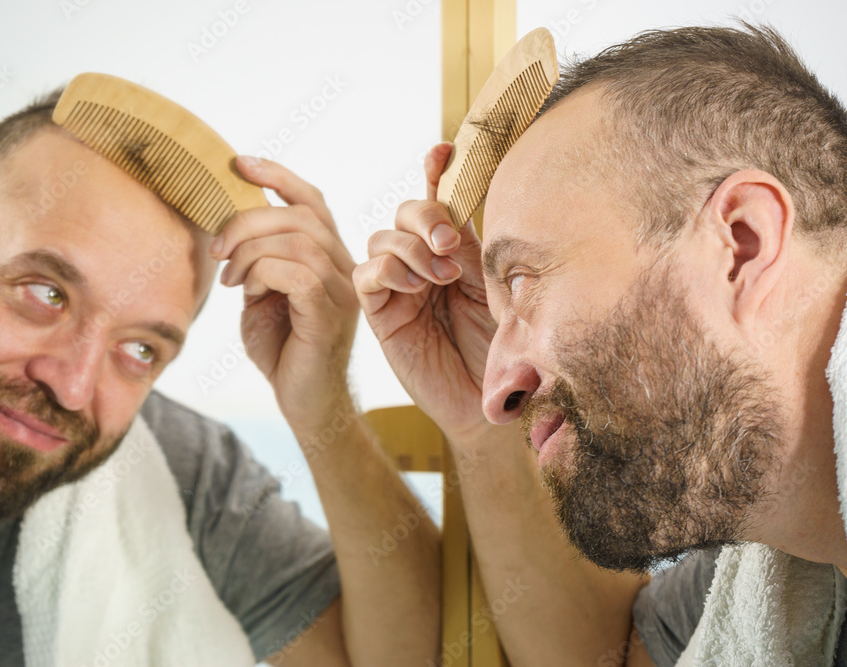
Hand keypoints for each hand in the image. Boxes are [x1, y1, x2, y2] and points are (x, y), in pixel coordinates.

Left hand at [211, 157, 358, 434]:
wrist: (306, 403)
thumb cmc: (282, 350)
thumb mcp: (262, 294)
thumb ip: (257, 260)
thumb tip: (229, 228)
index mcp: (328, 256)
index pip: (311, 200)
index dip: (277, 175)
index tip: (238, 163)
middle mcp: (343, 267)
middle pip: (300, 214)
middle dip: (247, 220)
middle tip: (217, 248)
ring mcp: (342, 290)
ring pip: (298, 240)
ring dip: (250, 252)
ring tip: (230, 278)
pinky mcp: (331, 313)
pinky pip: (298, 273)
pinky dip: (263, 274)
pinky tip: (247, 293)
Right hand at [353, 143, 495, 440]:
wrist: (490, 402)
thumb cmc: (501, 350)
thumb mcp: (493, 285)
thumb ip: (474, 244)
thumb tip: (458, 196)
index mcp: (456, 252)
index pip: (440, 202)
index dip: (436, 172)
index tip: (444, 150)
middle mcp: (424, 263)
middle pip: (404, 213)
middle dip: (425, 217)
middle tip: (451, 243)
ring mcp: (399, 288)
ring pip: (381, 239)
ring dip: (410, 247)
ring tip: (440, 276)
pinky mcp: (380, 315)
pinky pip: (366, 275)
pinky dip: (387, 270)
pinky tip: (415, 286)